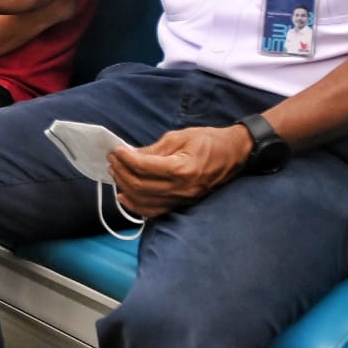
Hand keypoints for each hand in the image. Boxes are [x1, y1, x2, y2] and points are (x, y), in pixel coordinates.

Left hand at [107, 125, 250, 217]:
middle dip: (121, 172)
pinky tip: (124, 196)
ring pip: (145, 201)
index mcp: (182, 168)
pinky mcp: (184, 204)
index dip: (125, 158)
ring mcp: (184, 199)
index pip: (144, 167)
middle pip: (141, 186)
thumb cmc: (209, 141)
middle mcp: (183, 188)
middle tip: (112, 160)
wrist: (234, 153)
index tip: (115, 150)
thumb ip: (153, 148)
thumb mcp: (179, 136)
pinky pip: (155, 210)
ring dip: (125, 187)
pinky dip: (137, 205)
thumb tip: (130, 154)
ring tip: (116, 173)